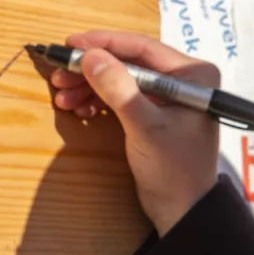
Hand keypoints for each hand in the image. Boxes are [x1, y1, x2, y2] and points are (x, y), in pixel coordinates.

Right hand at [49, 31, 221, 234]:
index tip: (71, 43)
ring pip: (121, 80)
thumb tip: (90, 56)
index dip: (104, 43)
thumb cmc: (173, 168)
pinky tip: (79, 109)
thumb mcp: (144, 126)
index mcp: (193, 74)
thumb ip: (118, 89)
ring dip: (90, 87)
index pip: (142, 48)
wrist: (182, 211)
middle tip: (60, 74)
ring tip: (63, 96)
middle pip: (129, 62)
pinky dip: (99, 102)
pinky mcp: (154, 114)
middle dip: (92, 69)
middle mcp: (184, 79)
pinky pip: (122, 97)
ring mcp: (168, 97)